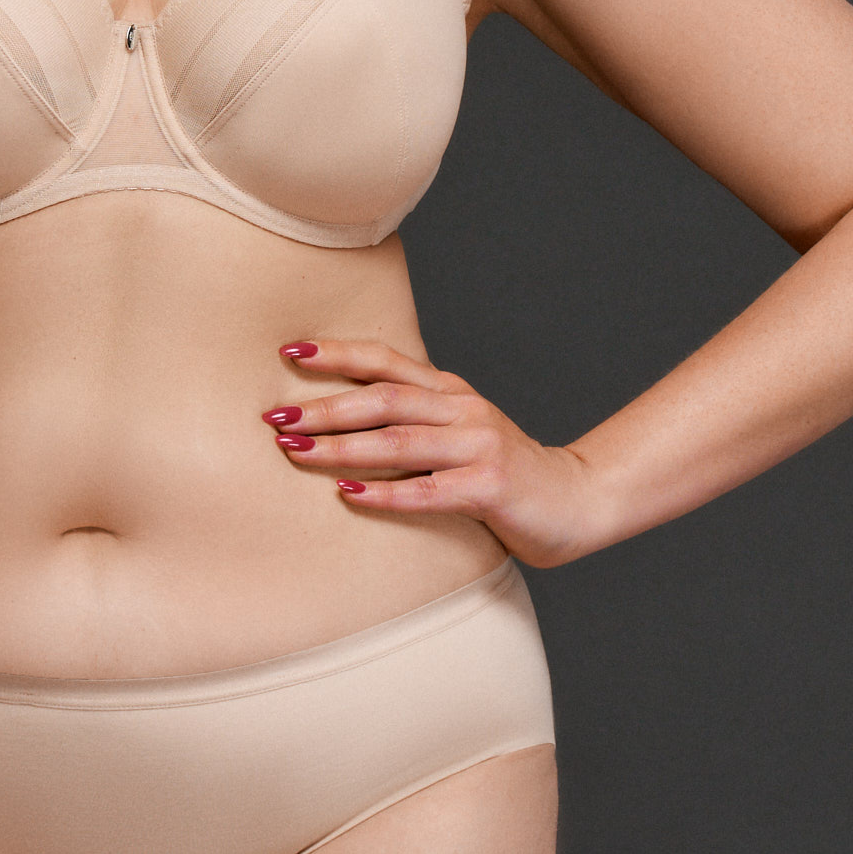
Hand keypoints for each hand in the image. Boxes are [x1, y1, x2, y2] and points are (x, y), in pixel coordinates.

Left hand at [260, 337, 610, 569]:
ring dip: (341, 446)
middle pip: (383, 399)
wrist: (577, 501)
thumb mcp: (457, 433)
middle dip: (324, 407)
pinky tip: (348, 496)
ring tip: (296, 451)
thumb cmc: (500, 472)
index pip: (386, 362)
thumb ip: (412, 422)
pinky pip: (429, 490)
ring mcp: (479, 446)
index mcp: (450, 392)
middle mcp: (463, 409)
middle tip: (275, 417)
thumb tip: (336, 420)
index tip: (289, 352)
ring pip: (398, 441)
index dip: (338, 354)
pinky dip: (385, 493)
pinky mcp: (490, 487)